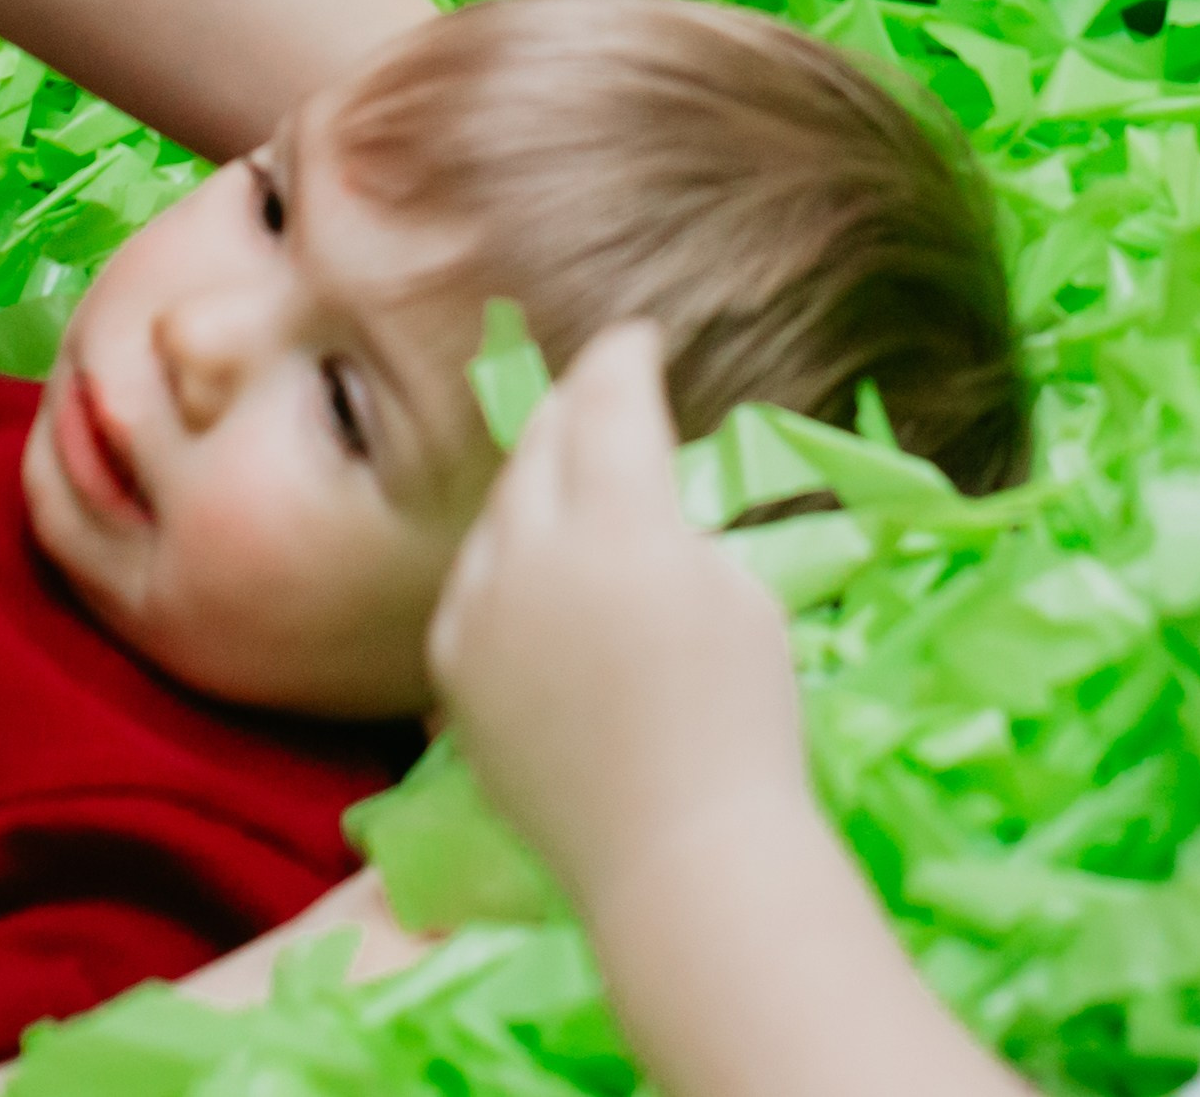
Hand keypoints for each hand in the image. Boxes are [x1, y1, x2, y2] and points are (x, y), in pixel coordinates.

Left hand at [428, 323, 810, 919]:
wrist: (681, 861)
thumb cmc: (745, 722)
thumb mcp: (737, 588)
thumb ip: (671, 519)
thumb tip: (637, 492)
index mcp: (620, 519)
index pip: (610, 397)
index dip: (625, 356)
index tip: (640, 338)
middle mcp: (534, 550)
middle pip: (543, 440)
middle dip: (575, 405)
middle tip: (603, 388)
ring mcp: (482, 611)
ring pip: (501, 508)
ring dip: (537, 477)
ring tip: (567, 468)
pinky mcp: (454, 670)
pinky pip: (472, 583)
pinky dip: (503, 557)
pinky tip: (529, 562)